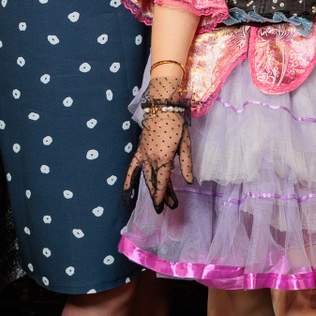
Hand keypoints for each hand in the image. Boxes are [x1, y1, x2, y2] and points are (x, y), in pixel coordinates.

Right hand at [123, 73, 194, 211]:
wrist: (162, 108)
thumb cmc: (177, 124)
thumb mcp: (186, 144)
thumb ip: (186, 164)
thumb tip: (189, 182)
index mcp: (163, 157)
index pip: (162, 182)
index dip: (163, 196)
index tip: (165, 207)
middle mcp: (151, 159)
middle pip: (155, 182)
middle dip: (162, 196)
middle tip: (170, 207)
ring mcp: (143, 155)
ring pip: (146, 177)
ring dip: (153, 190)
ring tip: (161, 202)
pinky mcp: (139, 151)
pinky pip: (132, 168)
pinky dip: (128, 181)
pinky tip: (126, 194)